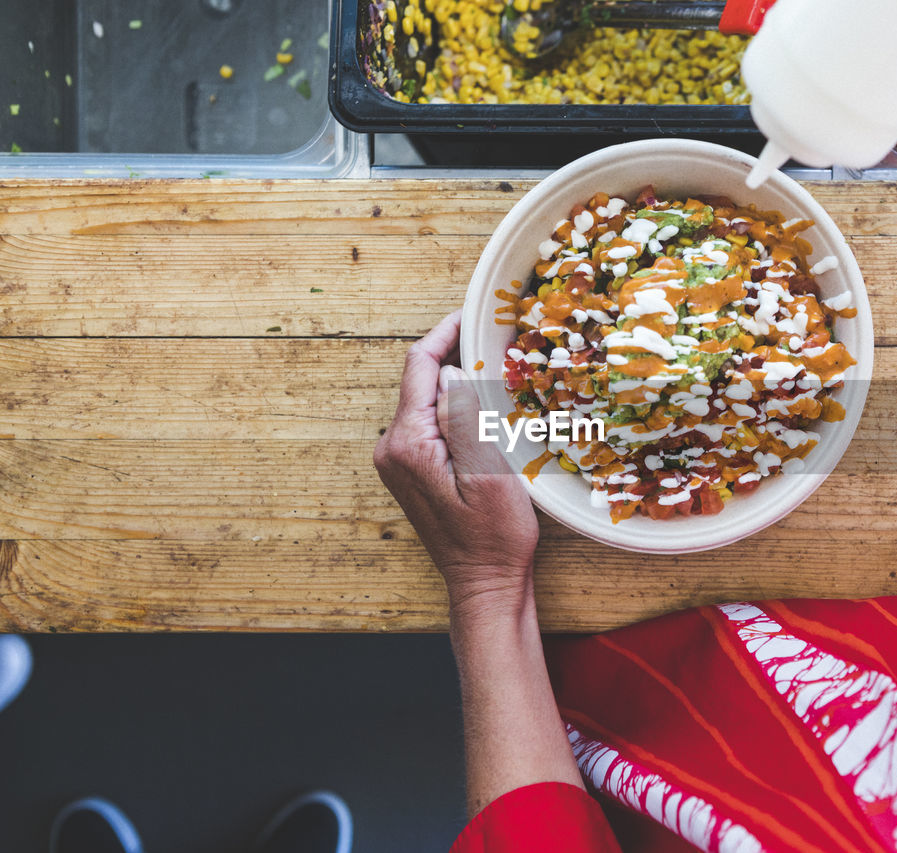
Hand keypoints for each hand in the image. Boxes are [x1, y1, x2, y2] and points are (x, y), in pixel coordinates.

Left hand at [374, 310, 539, 614]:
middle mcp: (392, 448)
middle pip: (423, 380)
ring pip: (429, 401)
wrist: (483, 582)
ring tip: (500, 379)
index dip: (446, 333)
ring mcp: (399, 460)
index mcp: (408, 443)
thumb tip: (452, 372)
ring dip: (461, 387)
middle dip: (459, 359)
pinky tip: (486, 416)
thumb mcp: (488, 472)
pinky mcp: (412, 469)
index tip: (475, 314)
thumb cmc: (493, 536)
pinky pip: (431, 423)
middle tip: (500, 345)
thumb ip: (464, 417)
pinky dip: (457, 411)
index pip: (420, 367)